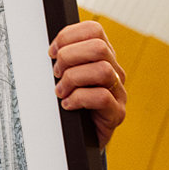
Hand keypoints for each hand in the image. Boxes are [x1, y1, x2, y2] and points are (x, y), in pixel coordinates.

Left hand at [49, 20, 126, 148]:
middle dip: (69, 57)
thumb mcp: (64, 77)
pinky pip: (102, 97)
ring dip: (73, 79)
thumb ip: (62, 60)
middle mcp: (114, 71)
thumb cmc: (69, 105)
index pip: (93, 30)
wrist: (79, 139)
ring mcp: (118, 92)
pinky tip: (68, 105)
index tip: (52, 52)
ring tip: (61, 91)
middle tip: (56, 73)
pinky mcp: (117, 113)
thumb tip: (50, 50)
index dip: (69, 36)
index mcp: (102, 57)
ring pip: (102, 70)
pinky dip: (78, 99)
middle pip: (99, 47)